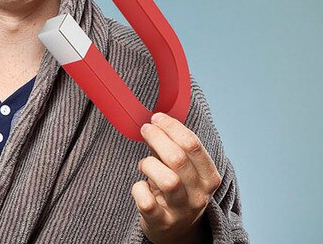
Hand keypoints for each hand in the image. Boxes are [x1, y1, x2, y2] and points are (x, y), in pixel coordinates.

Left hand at [131, 113, 220, 243]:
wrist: (175, 229)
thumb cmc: (177, 190)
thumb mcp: (181, 169)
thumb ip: (170, 146)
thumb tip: (154, 123)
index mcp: (209, 177)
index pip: (193, 145)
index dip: (172, 127)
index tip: (156, 118)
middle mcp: (199, 195)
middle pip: (178, 159)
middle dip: (158, 138)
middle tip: (145, 130)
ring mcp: (181, 211)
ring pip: (168, 181)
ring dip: (149, 164)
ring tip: (144, 163)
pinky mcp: (161, 222)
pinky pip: (147, 202)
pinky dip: (139, 189)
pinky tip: (141, 185)